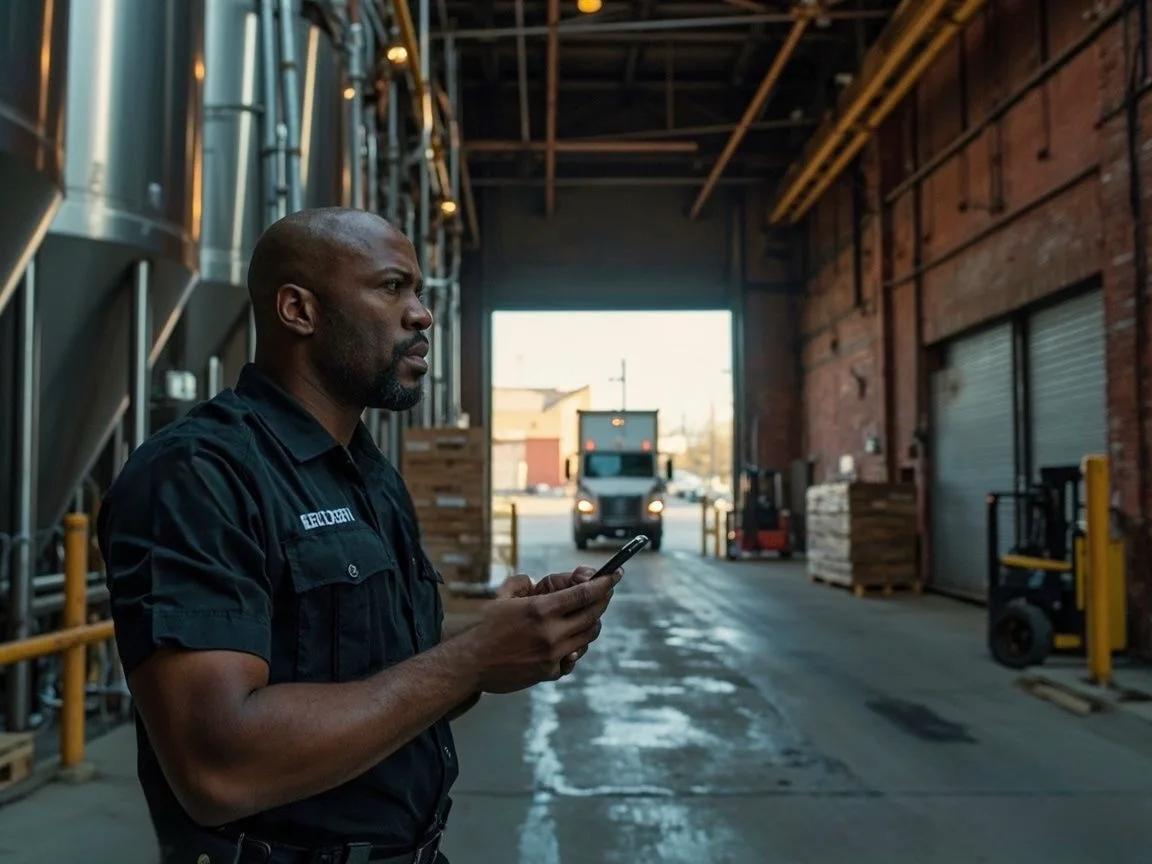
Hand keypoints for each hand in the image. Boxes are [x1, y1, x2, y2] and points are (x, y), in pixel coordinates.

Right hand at [463, 571, 620, 693]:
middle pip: (593, 615)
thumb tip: (537, 580)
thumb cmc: (485, 627)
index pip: (584, 594)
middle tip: (606, 592)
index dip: (604, 584)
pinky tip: (570, 640)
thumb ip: (523, 583)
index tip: (615, 575)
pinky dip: (575, 646)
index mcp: (540, 609)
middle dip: (604, 600)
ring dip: (593, 623)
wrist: (471, 663)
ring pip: (588, 636)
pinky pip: (573, 657)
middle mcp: (551, 632)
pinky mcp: (550, 672)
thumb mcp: (502, 596)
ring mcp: (552, 655)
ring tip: (590, 614)